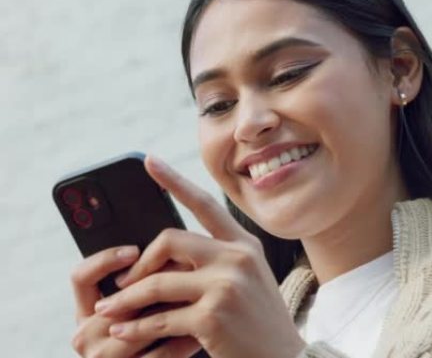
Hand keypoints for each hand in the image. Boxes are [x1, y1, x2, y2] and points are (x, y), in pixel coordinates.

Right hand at [71, 245, 200, 356]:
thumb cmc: (153, 335)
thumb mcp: (140, 306)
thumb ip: (142, 281)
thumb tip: (170, 240)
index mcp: (87, 312)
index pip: (81, 277)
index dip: (105, 260)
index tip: (134, 250)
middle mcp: (85, 335)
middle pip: (118, 300)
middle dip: (155, 283)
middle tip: (187, 267)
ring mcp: (101, 357)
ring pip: (139, 326)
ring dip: (174, 309)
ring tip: (201, 292)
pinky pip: (158, 355)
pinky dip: (183, 340)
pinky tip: (203, 327)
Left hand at [91, 155, 305, 357]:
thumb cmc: (260, 322)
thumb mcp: (248, 280)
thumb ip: (217, 260)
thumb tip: (165, 253)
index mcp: (244, 245)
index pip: (205, 204)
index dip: (174, 181)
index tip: (149, 162)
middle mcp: (237, 258)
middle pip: (169, 240)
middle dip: (139, 263)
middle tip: (121, 283)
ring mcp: (226, 286)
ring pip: (157, 283)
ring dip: (125, 301)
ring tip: (107, 312)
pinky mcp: (213, 317)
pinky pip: (159, 319)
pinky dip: (135, 330)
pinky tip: (123, 334)